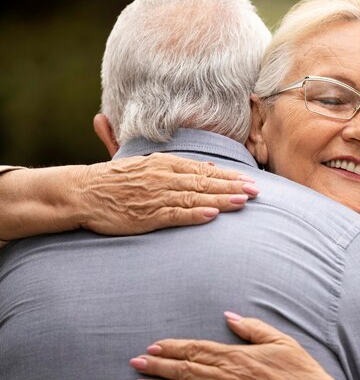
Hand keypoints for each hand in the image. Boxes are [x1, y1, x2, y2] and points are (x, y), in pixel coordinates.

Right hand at [74, 153, 259, 234]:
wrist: (83, 192)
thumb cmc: (118, 180)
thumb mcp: (150, 165)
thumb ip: (181, 166)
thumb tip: (210, 167)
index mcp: (166, 164)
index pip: (204, 170)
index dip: (229, 176)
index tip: (249, 180)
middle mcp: (164, 177)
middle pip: (205, 182)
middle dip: (232, 187)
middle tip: (256, 191)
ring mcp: (155, 196)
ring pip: (194, 198)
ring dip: (220, 200)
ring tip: (241, 201)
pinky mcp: (146, 215)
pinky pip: (174, 214)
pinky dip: (194, 214)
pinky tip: (211, 215)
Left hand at [129, 312, 333, 379]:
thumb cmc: (299, 372)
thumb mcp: (282, 342)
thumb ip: (254, 329)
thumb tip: (229, 317)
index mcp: (238, 357)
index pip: (198, 350)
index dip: (174, 348)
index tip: (153, 346)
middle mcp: (228, 376)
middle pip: (187, 368)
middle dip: (159, 365)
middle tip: (136, 362)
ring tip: (143, 375)